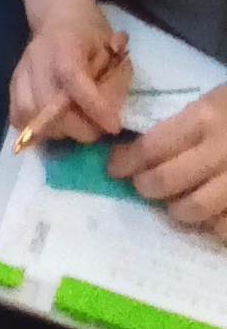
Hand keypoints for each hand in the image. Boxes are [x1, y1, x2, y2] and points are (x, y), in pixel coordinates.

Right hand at [9, 1, 128, 144]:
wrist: (59, 14)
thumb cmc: (90, 32)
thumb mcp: (113, 48)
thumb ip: (115, 78)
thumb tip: (113, 112)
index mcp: (64, 44)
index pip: (72, 79)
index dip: (93, 106)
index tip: (114, 124)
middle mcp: (37, 58)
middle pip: (49, 104)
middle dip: (79, 126)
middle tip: (99, 127)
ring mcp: (22, 70)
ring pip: (30, 114)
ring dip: (58, 129)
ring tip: (77, 125)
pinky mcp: (13, 82)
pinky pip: (17, 114)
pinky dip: (34, 128)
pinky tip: (54, 125)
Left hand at [112, 83, 226, 237]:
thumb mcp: (214, 102)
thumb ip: (184, 126)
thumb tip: (145, 151)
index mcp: (204, 118)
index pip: (152, 146)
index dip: (126, 161)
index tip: (113, 168)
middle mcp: (220, 150)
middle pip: (167, 180)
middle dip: (146, 186)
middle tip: (142, 187)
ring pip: (196, 208)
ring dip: (177, 211)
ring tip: (174, 207)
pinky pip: (225, 226)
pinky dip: (215, 226)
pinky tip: (210, 218)